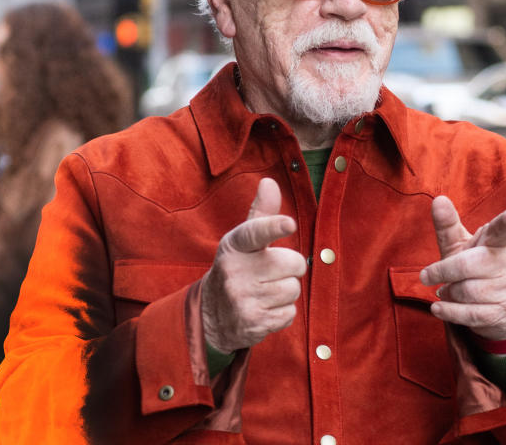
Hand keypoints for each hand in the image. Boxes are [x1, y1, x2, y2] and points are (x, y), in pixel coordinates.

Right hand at [200, 177, 305, 353]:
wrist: (211, 316)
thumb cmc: (236, 268)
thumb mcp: (242, 242)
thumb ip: (261, 214)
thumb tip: (270, 182)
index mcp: (234, 245)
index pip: (255, 232)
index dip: (274, 227)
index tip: (289, 223)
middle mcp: (235, 271)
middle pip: (293, 263)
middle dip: (290, 268)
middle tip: (271, 273)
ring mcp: (243, 299)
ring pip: (293, 289)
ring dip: (286, 292)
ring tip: (265, 292)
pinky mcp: (253, 323)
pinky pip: (290, 313)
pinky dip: (282, 313)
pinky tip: (265, 309)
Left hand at [419, 196, 505, 340]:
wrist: (494, 306)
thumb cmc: (473, 266)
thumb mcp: (460, 245)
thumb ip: (448, 225)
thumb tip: (438, 199)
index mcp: (501, 241)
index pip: (502, 231)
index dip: (505, 224)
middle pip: (467, 266)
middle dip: (442, 272)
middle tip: (425, 276)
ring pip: (467, 291)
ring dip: (448, 292)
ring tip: (445, 291)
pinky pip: (471, 314)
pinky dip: (449, 312)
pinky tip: (439, 308)